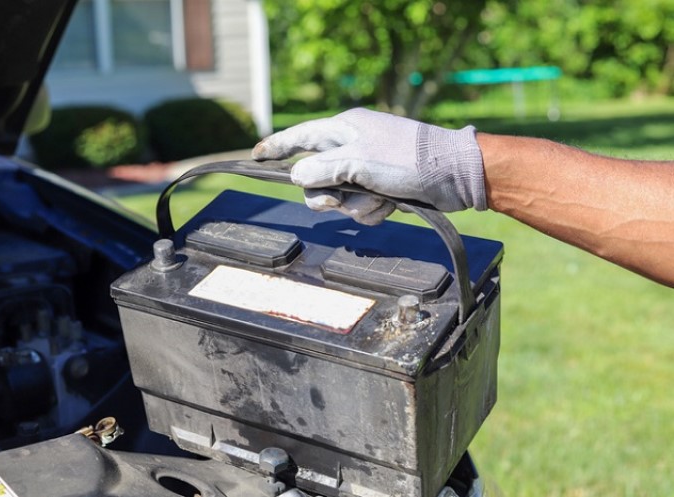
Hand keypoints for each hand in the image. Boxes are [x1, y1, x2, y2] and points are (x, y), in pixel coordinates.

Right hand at [252, 108, 485, 223]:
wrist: (454, 175)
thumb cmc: (407, 160)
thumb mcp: (359, 162)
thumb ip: (322, 169)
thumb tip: (297, 177)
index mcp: (344, 129)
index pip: (299, 137)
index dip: (276, 148)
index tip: (255, 156)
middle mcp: (352, 146)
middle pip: (316, 178)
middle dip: (327, 195)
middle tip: (337, 200)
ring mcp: (367, 168)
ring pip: (340, 197)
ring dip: (357, 205)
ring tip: (380, 198)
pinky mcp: (382, 187)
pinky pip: (361, 206)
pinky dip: (373, 210)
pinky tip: (390, 206)